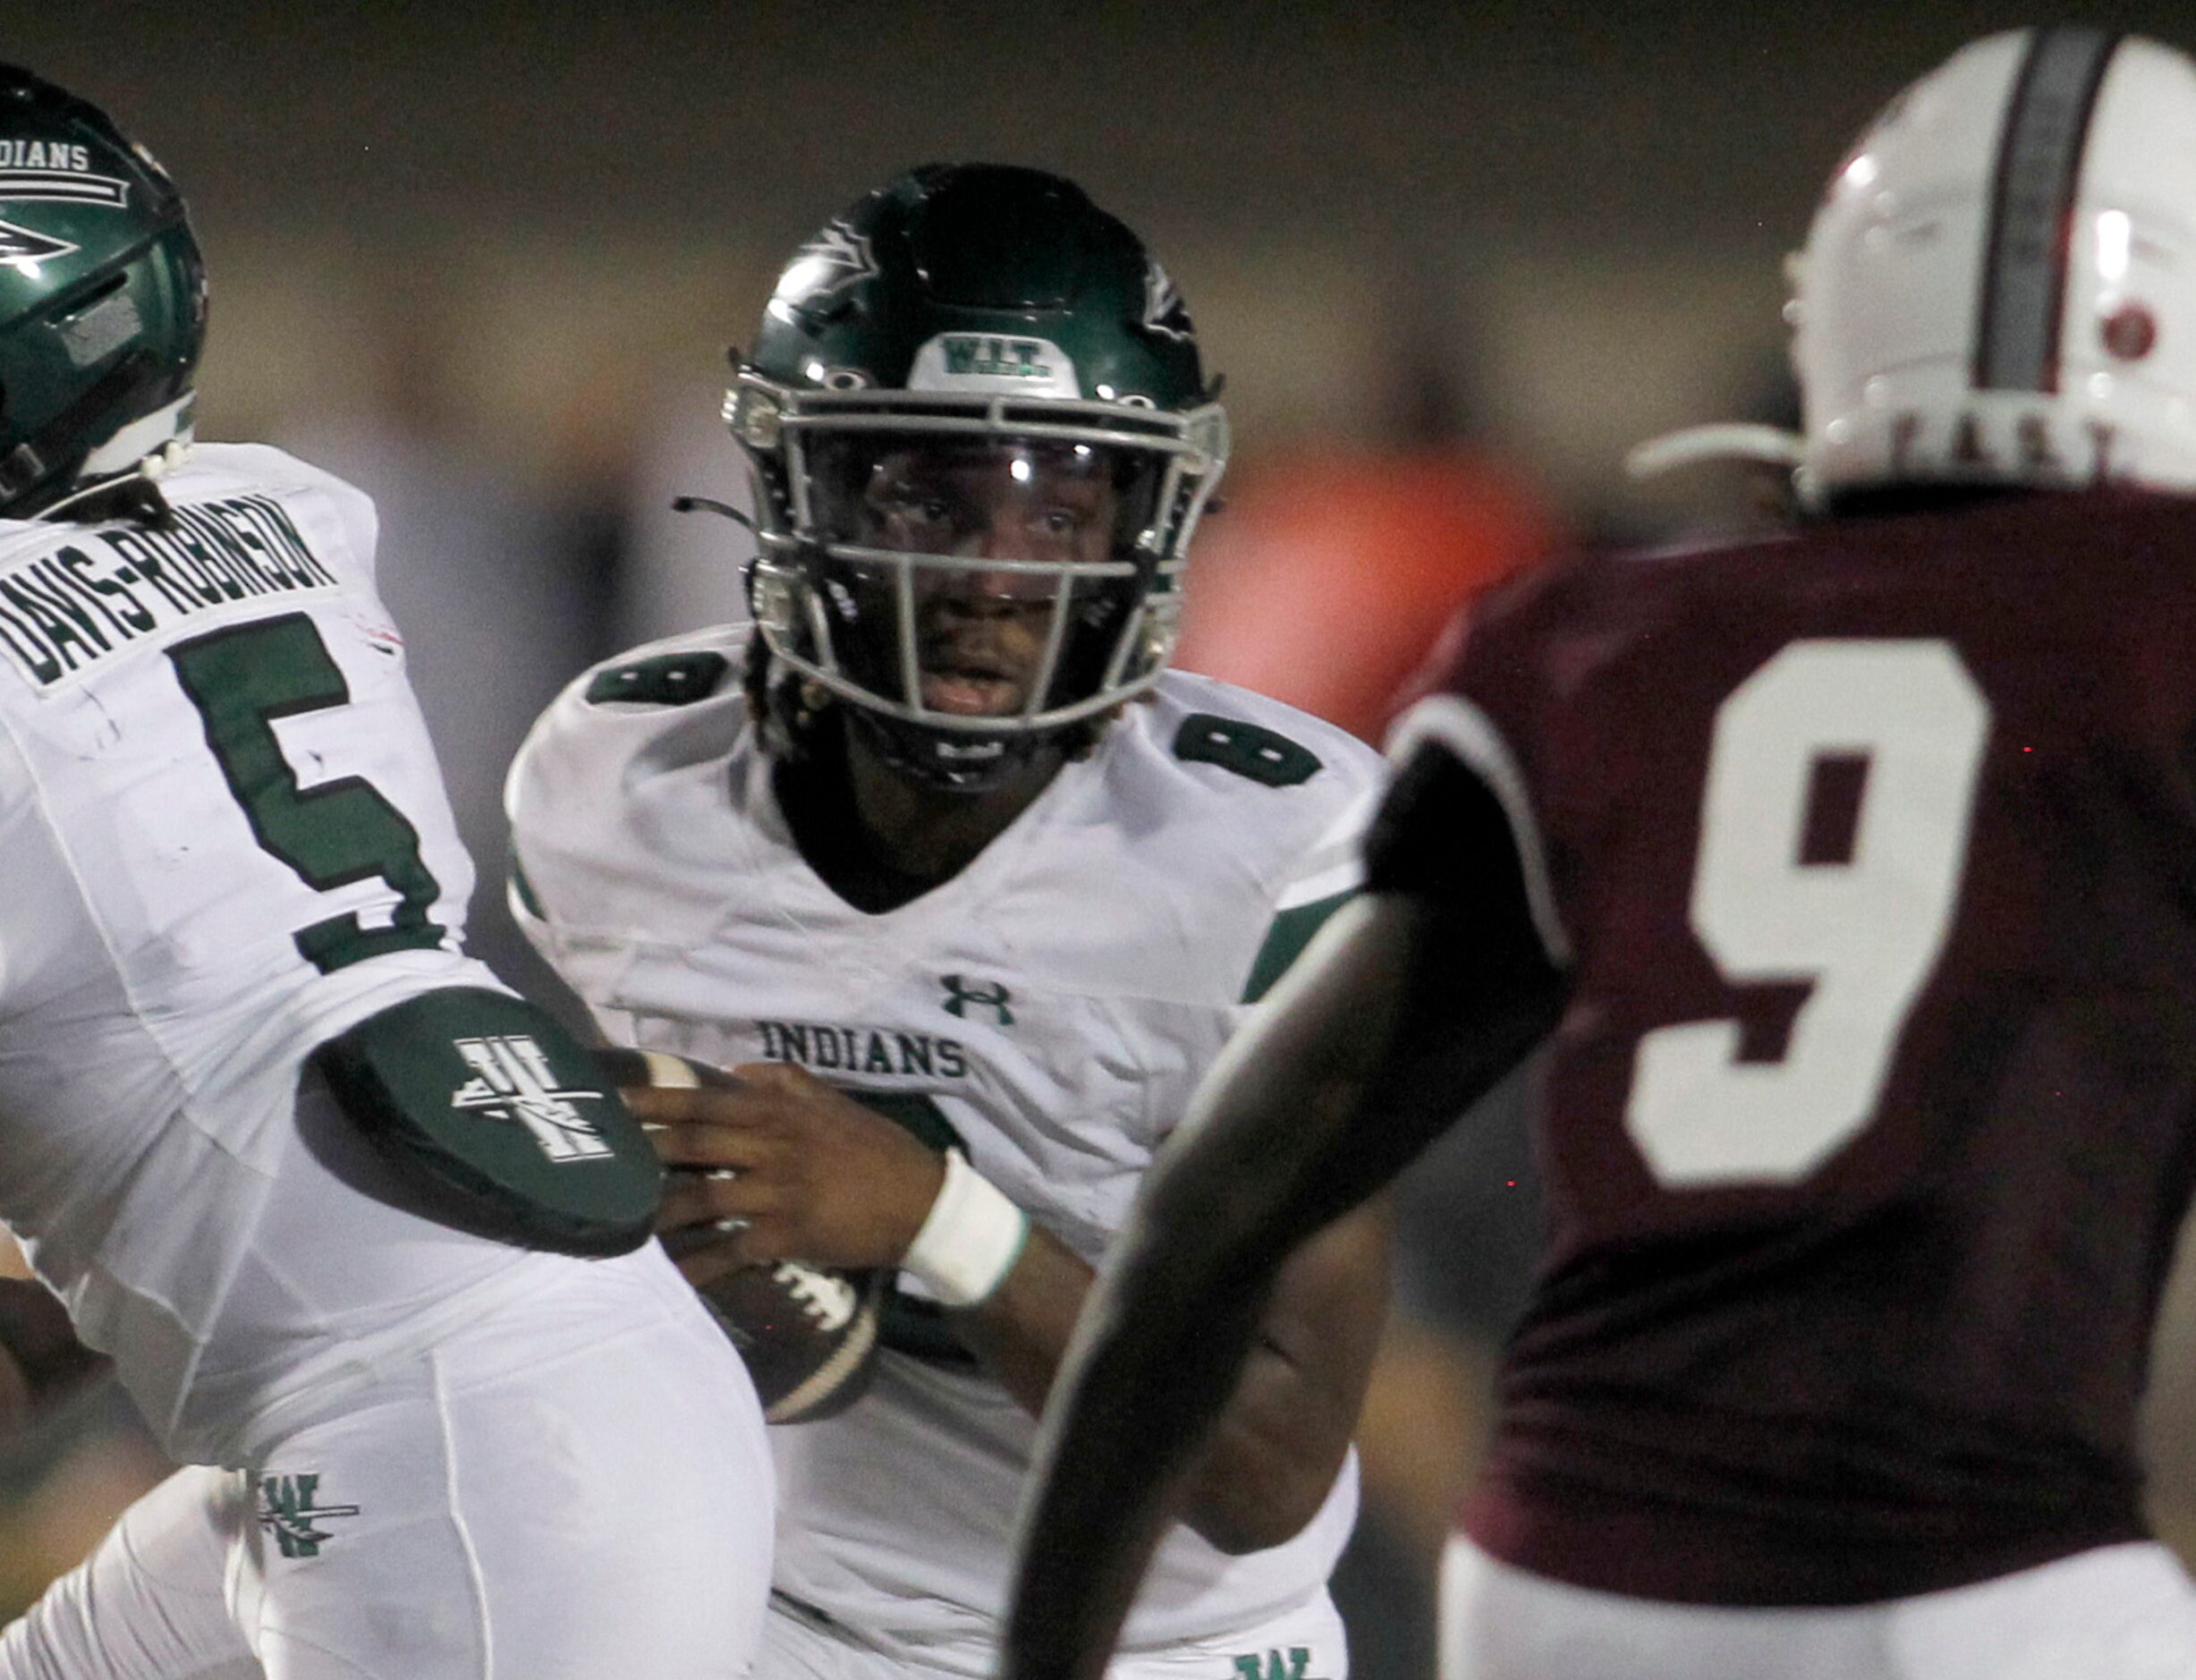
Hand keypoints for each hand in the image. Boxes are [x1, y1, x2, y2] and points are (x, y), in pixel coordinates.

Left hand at [623, 1063, 947, 1279]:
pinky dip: (698, 1266)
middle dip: (640, 1147)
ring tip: (611, 1216)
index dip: (655, 1099)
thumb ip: (785, 1080)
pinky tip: (668, 1278)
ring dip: (655, 1209)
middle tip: (589, 1153)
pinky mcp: (787, 1235)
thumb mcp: (833, 1102)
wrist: (922, 1202)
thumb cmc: (876, 1149)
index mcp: (781, 1110)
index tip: (610, 1098)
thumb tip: (735, 1069)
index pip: (706, 1098)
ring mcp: (778, 1191)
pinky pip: (730, 1251)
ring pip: (702, 1197)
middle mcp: (773, 1145)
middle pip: (693, 1142)